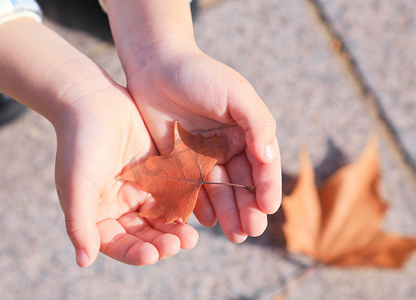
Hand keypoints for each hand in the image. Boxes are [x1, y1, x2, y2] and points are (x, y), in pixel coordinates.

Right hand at [52, 84, 197, 266]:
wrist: (92, 100)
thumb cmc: (79, 143)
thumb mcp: (76, 184)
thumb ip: (79, 222)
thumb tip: (83, 261)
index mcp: (98, 215)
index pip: (118, 244)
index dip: (134, 253)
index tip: (152, 255)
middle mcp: (120, 207)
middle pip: (144, 235)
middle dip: (161, 243)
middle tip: (180, 244)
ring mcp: (141, 190)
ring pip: (162, 217)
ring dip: (175, 228)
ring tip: (191, 237)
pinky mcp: (158, 173)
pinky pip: (174, 193)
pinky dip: (184, 204)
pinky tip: (196, 212)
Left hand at [125, 47, 281, 242]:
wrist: (155, 64)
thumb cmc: (199, 73)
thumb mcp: (236, 92)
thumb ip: (257, 123)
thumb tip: (269, 158)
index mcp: (246, 132)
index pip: (262, 165)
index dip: (267, 187)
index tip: (268, 208)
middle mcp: (227, 147)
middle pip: (242, 185)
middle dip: (248, 208)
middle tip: (250, 231)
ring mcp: (203, 156)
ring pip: (218, 191)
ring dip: (227, 213)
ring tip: (233, 235)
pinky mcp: (178, 161)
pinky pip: (190, 188)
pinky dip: (198, 204)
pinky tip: (205, 220)